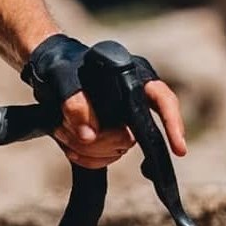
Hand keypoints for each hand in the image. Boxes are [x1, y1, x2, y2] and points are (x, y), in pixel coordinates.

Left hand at [55, 78, 188, 168]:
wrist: (47, 75)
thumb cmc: (60, 66)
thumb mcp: (63, 76)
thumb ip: (74, 100)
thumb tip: (88, 135)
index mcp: (132, 77)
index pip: (163, 100)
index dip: (173, 123)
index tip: (179, 149)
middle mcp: (133, 102)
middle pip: (132, 136)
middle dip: (101, 140)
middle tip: (70, 132)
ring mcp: (123, 122)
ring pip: (118, 150)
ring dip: (88, 148)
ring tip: (62, 129)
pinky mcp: (109, 138)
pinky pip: (106, 159)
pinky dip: (86, 159)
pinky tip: (70, 148)